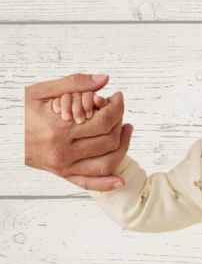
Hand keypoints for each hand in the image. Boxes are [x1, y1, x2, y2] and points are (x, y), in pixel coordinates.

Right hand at [24, 73, 133, 190]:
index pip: (103, 121)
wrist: (3, 135)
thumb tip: (104, 80)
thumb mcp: (40, 92)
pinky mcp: (62, 175)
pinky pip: (88, 184)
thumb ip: (73, 84)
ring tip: (126, 130)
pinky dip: (106, 183)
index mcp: (59, 129)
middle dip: (119, 123)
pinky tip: (120, 180)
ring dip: (122, 147)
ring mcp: (64, 166)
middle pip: (108, 141)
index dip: (117, 108)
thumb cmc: (19, 111)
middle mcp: (63, 151)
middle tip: (119, 111)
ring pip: (105, 163)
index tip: (118, 97)